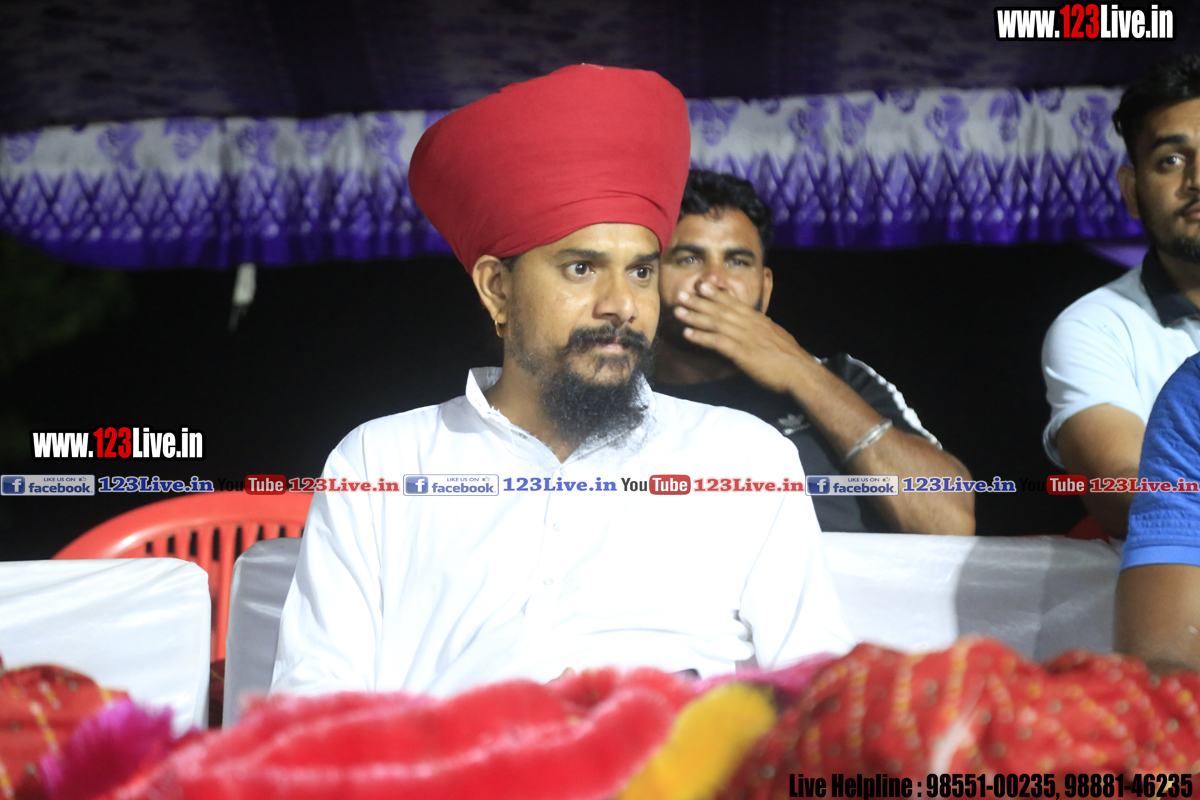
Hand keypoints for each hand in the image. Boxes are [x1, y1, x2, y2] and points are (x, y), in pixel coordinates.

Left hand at [674, 281, 813, 394]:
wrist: (800, 372)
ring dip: (695, 317)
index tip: (703, 285)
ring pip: (716, 323)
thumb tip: (754, 330)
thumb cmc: (791, 359)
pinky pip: (717, 342)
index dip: (717, 294)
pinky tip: (687, 334)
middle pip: (721, 309)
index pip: (734, 303)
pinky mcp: (742, 353)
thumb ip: (762, 331)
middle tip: (681, 293)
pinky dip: (701, 337)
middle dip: (699, 301)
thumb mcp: (776, 338)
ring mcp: (746, 337)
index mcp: (759, 320)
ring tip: (677, 311)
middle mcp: (750, 324)